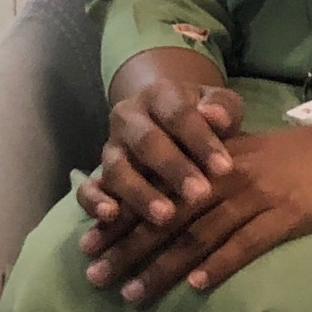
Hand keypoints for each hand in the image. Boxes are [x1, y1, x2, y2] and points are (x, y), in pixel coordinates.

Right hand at [78, 52, 243, 264]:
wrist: (169, 124)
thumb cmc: (205, 120)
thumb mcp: (220, 108)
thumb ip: (222, 109)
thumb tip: (216, 117)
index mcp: (160, 94)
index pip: (179, 114)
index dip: (201, 141)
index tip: (225, 169)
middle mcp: (128, 117)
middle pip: (146, 141)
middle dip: (173, 168)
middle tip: (199, 195)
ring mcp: (110, 147)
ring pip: (117, 168)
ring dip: (140, 193)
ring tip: (165, 216)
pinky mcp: (96, 176)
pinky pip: (86, 189)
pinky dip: (94, 202)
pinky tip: (110, 216)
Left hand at [99, 112, 311, 309]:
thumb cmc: (296, 157)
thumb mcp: (245, 154)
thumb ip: (204, 173)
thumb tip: (162, 201)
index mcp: (210, 161)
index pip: (155, 192)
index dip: (120, 220)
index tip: (88, 245)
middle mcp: (225, 176)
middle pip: (167, 216)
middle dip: (127, 248)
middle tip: (94, 276)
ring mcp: (257, 195)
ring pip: (200, 234)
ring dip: (162, 266)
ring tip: (133, 292)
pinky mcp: (286, 214)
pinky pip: (247, 242)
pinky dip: (221, 264)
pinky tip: (198, 285)